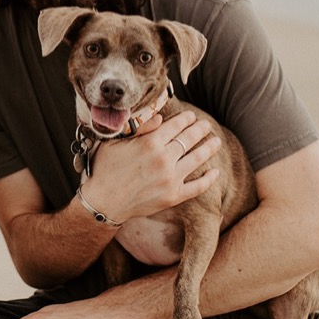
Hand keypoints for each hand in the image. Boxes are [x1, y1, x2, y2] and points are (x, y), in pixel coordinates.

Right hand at [87, 110, 220, 221]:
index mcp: (150, 143)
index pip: (176, 125)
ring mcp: (170, 179)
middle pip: (189, 139)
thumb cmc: (105, 168)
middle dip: (200, 129)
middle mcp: (164, 159)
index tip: (191, 116)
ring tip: (216, 141)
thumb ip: (140, 128)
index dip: (186, 119)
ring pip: (197, 158)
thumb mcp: (116, 142)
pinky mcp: (173, 196)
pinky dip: (209, 179)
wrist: (102, 201)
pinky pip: (197, 187)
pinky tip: (216, 172)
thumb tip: (160, 118)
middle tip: (206, 125)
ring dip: (209, 148)